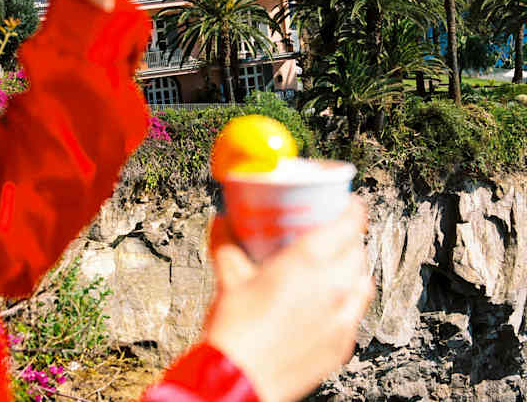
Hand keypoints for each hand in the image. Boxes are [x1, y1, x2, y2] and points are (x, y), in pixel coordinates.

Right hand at [204, 197, 372, 401]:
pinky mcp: (342, 344)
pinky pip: (357, 312)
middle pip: (358, 250)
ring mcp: (341, 317)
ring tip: (335, 265)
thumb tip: (221, 221)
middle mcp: (333, 286)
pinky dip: (350, 299)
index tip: (345, 202)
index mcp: (309, 261)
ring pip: (363, 281)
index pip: (350, 222)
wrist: (241, 381)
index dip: (352, 207)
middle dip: (349, 237)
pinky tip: (331, 301)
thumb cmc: (238, 331)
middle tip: (331, 232)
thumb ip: (226, 242)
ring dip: (353, 268)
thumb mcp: (229, 277)